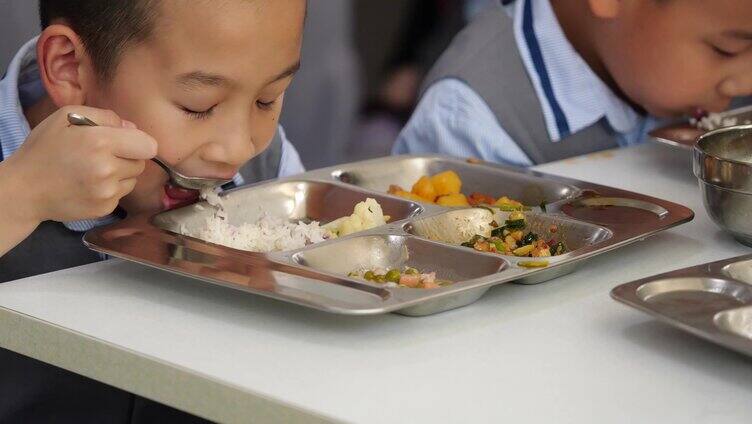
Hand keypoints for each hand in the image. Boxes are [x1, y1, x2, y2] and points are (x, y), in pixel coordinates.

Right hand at [5, 106, 156, 222]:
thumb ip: (105, 116)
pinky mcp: (105, 209)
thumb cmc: (44, 149)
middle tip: (102, 155)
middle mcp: (107, 169)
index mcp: (100, 142)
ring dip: (120, 174)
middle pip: (141, 162)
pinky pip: (121, 194)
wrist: (24, 189)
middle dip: (127, 157)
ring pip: (133, 179)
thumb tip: (132, 128)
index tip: (126, 142)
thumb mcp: (66, 117)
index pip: (149, 145)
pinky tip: (90, 185)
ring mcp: (107, 192)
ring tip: (94, 170)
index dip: (139, 142)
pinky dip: (111, 189)